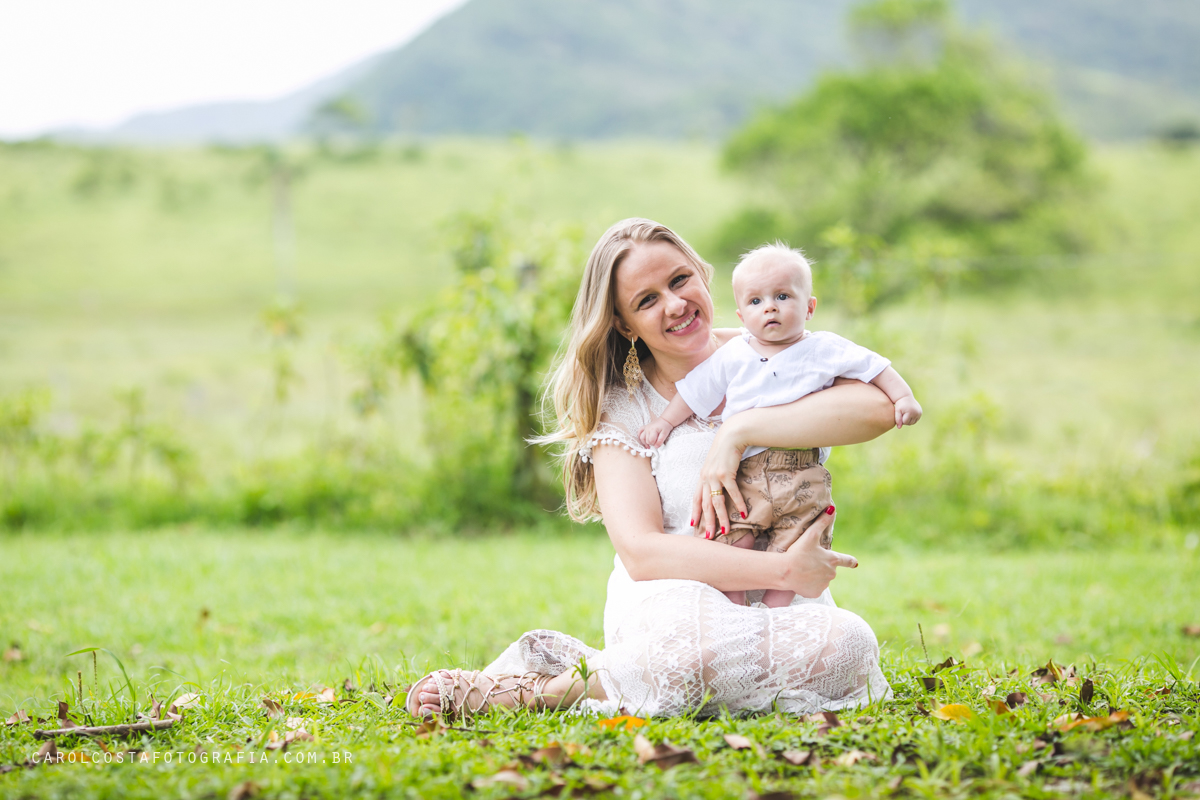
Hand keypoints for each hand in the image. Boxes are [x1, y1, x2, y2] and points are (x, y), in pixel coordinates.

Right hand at [638, 418, 674, 448]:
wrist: (665, 420)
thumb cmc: (665, 426)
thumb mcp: (665, 434)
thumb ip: (660, 440)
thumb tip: (656, 447)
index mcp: (653, 430)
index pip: (651, 441)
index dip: (655, 444)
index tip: (658, 443)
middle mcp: (647, 429)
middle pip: (646, 440)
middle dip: (651, 443)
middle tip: (656, 443)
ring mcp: (645, 428)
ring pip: (641, 438)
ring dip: (645, 442)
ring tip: (649, 445)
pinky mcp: (645, 427)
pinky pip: (639, 432)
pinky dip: (640, 436)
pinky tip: (643, 439)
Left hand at [689, 421, 747, 538]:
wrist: (730, 436)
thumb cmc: (724, 451)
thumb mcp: (714, 465)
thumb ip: (713, 477)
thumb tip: (716, 489)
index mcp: (702, 478)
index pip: (695, 499)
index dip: (694, 513)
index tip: (693, 525)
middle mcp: (705, 478)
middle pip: (705, 505)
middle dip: (707, 523)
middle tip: (709, 537)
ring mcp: (714, 476)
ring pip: (716, 502)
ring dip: (722, 518)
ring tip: (725, 532)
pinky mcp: (726, 473)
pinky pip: (732, 492)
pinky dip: (738, 503)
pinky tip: (743, 513)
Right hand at [782, 507, 858, 597]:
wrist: (785, 572)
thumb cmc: (798, 552)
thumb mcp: (810, 535)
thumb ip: (822, 522)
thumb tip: (832, 509)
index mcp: (832, 560)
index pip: (847, 560)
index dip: (850, 561)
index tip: (855, 563)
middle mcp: (831, 574)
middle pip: (829, 569)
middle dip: (821, 566)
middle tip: (807, 562)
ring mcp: (824, 584)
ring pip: (821, 579)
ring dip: (814, 575)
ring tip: (802, 570)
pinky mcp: (815, 593)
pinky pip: (814, 588)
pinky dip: (808, 585)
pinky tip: (800, 579)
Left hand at [894, 396, 922, 428]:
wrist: (905, 397)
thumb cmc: (900, 404)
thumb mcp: (897, 411)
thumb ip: (898, 419)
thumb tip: (899, 428)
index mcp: (910, 412)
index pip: (905, 422)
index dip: (901, 419)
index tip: (899, 414)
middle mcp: (916, 413)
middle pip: (909, 423)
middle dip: (905, 420)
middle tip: (902, 414)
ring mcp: (919, 413)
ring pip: (913, 422)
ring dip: (908, 420)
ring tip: (905, 415)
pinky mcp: (920, 412)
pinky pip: (916, 419)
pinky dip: (912, 419)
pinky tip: (908, 414)